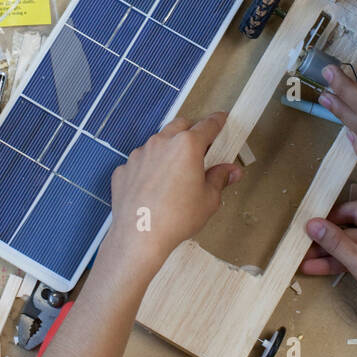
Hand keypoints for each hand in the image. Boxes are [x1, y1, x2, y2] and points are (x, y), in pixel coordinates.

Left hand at [102, 114, 241, 277]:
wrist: (140, 236)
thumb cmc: (178, 218)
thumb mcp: (209, 199)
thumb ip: (220, 179)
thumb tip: (232, 170)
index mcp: (187, 146)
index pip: (207, 125)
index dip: (217, 122)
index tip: (221, 119)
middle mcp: (161, 142)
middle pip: (180, 126)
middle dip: (192, 132)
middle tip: (200, 148)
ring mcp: (139, 154)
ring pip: (158, 142)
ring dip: (168, 149)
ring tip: (175, 173)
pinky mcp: (123, 169)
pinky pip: (140, 162)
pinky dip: (149, 168)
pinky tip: (153, 188)